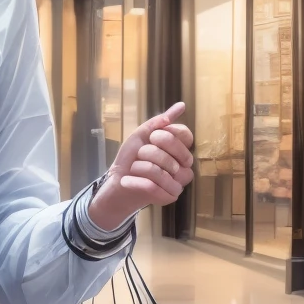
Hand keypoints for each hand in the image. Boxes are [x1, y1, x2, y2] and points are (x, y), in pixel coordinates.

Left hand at [88, 102, 194, 230]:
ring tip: (134, 169)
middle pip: (173, 151)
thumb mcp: (141, 136)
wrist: (117, 183)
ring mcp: (179, 184)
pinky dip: (134, 181)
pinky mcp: (169, 198)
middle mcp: (185, 168)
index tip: (151, 137)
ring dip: (139, 166)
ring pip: (160, 169)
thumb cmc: (131, 158)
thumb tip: (182, 105)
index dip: (166, 134)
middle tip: (140, 155)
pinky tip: (127, 181)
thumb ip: (159, 122)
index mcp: (181, 151)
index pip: (185, 135)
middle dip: (148, 150)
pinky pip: (152, 186)